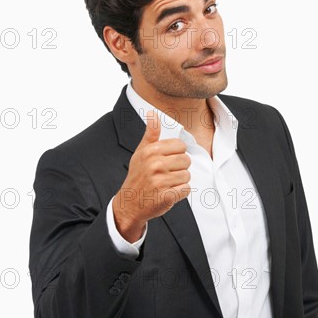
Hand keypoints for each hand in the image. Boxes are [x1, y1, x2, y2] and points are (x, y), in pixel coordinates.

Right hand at [112, 110, 190, 241]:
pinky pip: (186, 189)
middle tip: (166, 174)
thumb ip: (151, 134)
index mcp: (150, 151)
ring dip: (179, 181)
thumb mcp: (141, 152)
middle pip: (186, 160)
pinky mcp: (167, 196)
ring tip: (166, 184)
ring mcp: (161, 181)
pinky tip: (168, 192)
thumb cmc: (138, 176)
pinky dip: (180, 192)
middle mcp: (155, 164)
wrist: (130, 203)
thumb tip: (153, 113)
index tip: (167, 160)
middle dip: (179, 168)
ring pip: (187, 175)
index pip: (180, 146)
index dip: (176, 154)